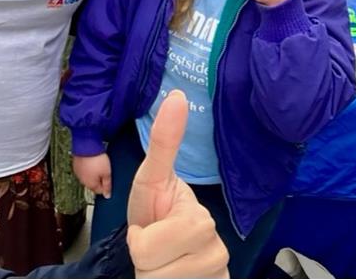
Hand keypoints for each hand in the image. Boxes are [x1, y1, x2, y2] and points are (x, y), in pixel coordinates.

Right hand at [73, 153, 110, 197]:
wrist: (86, 146)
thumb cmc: (97, 160)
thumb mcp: (107, 173)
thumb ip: (107, 185)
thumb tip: (107, 196)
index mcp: (91, 184)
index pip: (99, 191)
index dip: (105, 186)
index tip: (109, 179)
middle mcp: (83, 181)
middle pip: (93, 184)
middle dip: (99, 179)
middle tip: (104, 170)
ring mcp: (78, 173)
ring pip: (87, 176)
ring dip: (92, 173)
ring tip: (98, 164)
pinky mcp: (76, 165)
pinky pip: (83, 169)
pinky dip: (87, 167)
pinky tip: (91, 161)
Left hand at [127, 91, 227, 277]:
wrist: (168, 251)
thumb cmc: (157, 213)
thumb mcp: (151, 178)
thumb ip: (164, 141)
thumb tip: (178, 95)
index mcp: (201, 222)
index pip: (145, 248)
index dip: (138, 241)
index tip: (150, 227)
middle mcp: (217, 253)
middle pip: (151, 270)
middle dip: (144, 260)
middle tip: (156, 248)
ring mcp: (216, 275)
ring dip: (153, 277)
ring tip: (164, 264)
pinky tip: (177, 276)